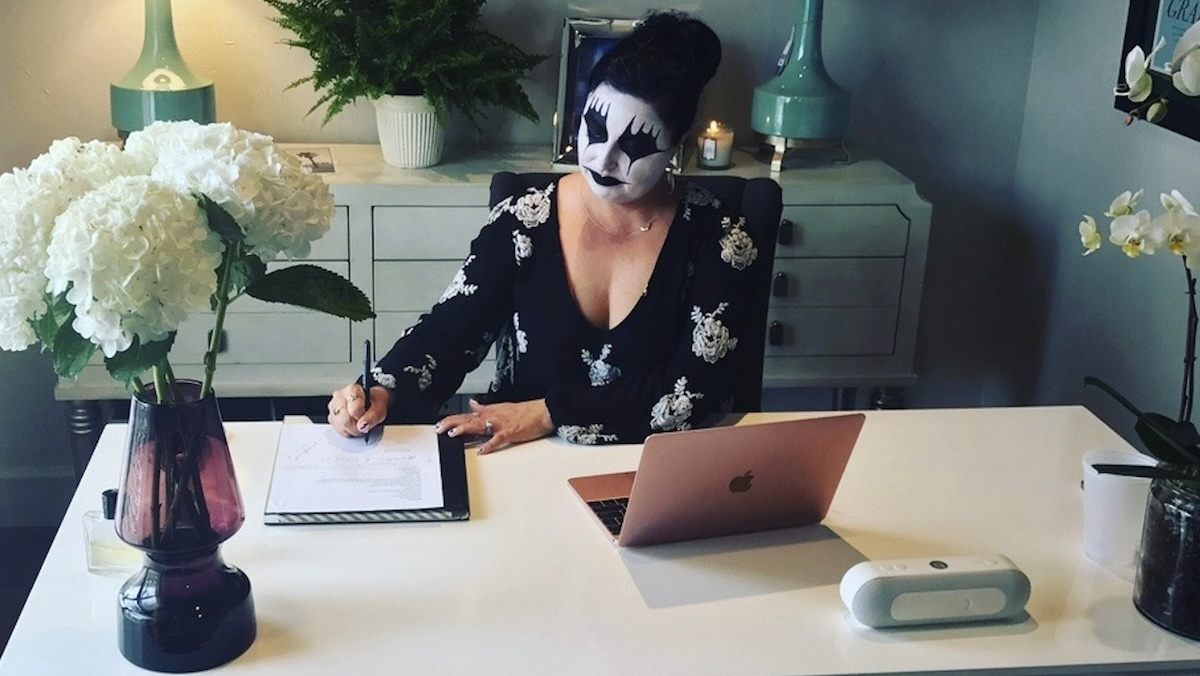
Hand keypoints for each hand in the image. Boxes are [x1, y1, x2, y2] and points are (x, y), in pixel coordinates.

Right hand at [328, 383, 390, 437]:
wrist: (372, 401)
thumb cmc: (375, 401)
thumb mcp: (380, 406)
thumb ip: (373, 416)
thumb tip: (362, 425)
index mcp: (352, 390)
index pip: (354, 410)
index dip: (362, 417)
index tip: (367, 417)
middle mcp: (339, 396)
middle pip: (345, 420)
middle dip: (357, 427)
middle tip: (364, 424)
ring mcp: (333, 407)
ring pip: (340, 426)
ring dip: (352, 430)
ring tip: (359, 424)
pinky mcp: (332, 417)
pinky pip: (338, 430)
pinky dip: (347, 431)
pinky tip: (353, 426)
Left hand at [435, 398, 553, 453]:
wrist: (543, 411)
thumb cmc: (526, 411)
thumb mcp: (503, 406)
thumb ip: (486, 407)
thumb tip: (473, 404)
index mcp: (491, 412)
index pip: (468, 415)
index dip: (453, 419)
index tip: (441, 423)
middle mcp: (493, 417)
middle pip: (469, 419)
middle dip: (452, 423)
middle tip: (439, 428)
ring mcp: (501, 425)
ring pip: (479, 426)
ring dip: (465, 429)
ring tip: (452, 433)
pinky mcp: (510, 433)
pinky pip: (497, 440)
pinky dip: (489, 445)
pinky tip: (481, 450)